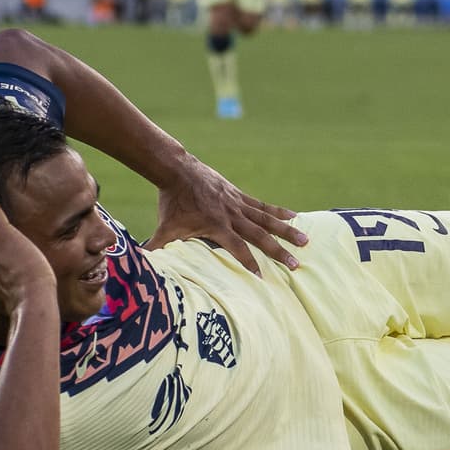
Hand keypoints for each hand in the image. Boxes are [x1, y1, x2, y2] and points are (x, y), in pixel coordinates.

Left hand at [144, 158, 307, 276]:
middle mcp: (232, 216)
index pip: (237, 250)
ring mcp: (238, 204)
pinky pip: (263, 205)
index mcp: (217, 227)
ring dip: (287, 231)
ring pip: (268, 219)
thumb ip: (157, 248)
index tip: (263, 280)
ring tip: (306, 241)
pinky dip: (279, 211)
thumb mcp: (165, 228)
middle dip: (278, 252)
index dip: (249, 264)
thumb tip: (143, 263)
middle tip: (296, 265)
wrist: (177, 170)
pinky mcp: (239, 195)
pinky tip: (295, 216)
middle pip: (260, 236)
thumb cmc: (172, 202)